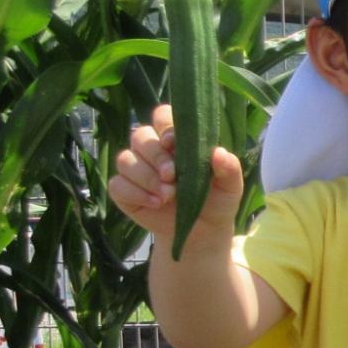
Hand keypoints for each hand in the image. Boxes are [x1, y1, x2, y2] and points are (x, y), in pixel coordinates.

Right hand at [108, 103, 243, 246]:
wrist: (202, 231)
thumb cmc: (216, 200)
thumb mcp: (230, 186)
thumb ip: (229, 168)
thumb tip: (219, 152)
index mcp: (177, 140)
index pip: (162, 116)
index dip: (165, 126)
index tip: (174, 143)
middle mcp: (152, 150)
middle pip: (140, 136)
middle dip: (156, 155)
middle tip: (172, 175)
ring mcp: (135, 170)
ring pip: (126, 159)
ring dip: (146, 177)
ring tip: (168, 196)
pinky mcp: (123, 191)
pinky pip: (117, 185)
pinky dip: (136, 194)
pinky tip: (155, 203)